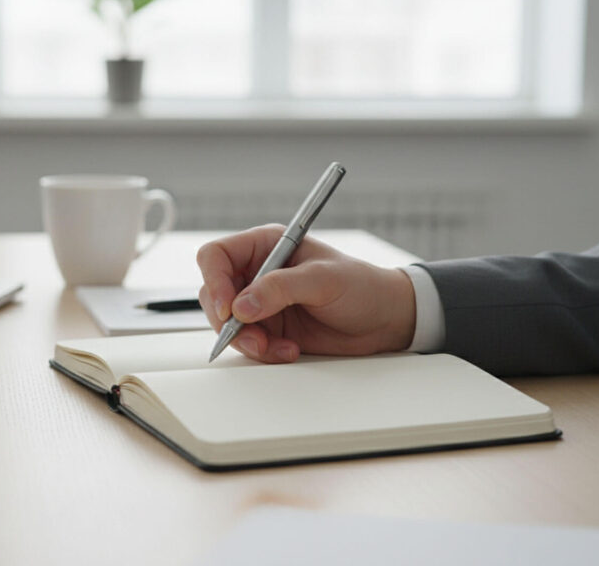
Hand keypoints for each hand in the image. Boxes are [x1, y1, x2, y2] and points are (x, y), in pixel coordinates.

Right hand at [196, 225, 415, 362]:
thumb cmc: (361, 286)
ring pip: (227, 324)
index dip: (215, 280)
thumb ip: (281, 288)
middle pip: (215, 294)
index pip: (217, 256)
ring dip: (247, 342)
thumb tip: (242, 305)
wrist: (384, 320)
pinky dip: (263, 353)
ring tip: (278, 348)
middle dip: (229, 321)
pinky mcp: (268, 329)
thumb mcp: (323, 280)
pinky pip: (247, 344)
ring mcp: (261, 303)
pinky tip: (289, 350)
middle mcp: (257, 273)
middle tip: (253, 337)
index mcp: (266, 246)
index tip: (229, 308)